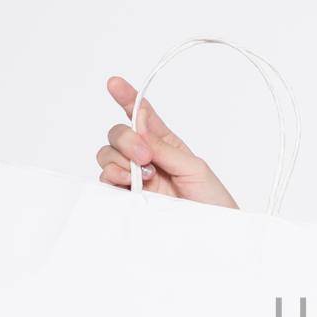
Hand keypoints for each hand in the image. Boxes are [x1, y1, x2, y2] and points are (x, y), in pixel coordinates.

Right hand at [96, 76, 239, 208]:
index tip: (115, 83)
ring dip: (120, 160)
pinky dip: (113, 176)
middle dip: (126, 139)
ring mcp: (134, 177)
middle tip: (145, 157)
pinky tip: (132, 184)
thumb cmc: (211, 201)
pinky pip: (104, 179)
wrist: (210, 232)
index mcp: (165, 144)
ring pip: (107, 155)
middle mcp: (146, 158)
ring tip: (145, 176)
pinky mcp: (125, 197)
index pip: (142, 116)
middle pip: (117, 134)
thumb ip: (165, 149)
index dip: (128, 98)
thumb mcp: (194, 169)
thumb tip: (139, 131)